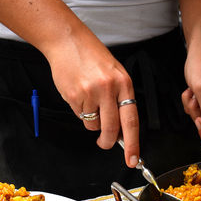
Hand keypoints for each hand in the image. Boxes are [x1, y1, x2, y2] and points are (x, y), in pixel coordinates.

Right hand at [45, 28, 139, 166]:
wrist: (68, 41)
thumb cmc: (92, 58)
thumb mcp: (115, 74)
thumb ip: (120, 100)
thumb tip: (122, 129)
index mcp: (124, 83)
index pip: (132, 121)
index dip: (133, 143)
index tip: (132, 159)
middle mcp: (109, 89)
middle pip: (111, 129)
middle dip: (108, 142)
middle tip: (105, 143)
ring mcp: (91, 93)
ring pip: (93, 124)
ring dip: (91, 121)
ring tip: (89, 101)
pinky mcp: (74, 96)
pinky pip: (79, 116)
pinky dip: (80, 111)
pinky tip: (78, 94)